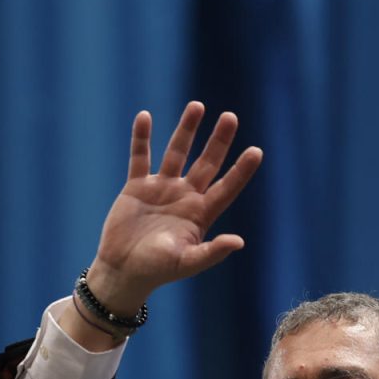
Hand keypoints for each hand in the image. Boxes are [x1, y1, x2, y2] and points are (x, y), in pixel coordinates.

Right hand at [86, 101, 262, 312]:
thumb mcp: (186, 263)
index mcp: (200, 214)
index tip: (256, 151)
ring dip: (186, 130)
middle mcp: (185, 197)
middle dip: (218, 140)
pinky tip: (145, 117)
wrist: (122, 271)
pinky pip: (140, 157)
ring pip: (177, 152)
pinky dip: (142, 138)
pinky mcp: (137, 187)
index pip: (226, 187)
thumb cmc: (157, 271)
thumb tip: (239, 241)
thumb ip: (211, 252)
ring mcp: (161, 189)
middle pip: (207, 163)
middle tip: (230, 117)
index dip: (241, 170)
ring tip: (197, 106)